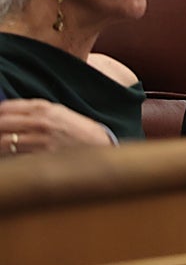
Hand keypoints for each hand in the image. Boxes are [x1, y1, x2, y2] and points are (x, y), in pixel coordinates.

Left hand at [0, 99, 114, 153]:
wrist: (97, 143)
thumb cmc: (76, 127)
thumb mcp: (58, 111)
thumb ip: (35, 110)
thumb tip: (9, 113)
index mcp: (44, 108)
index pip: (7, 108)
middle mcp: (40, 122)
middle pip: (2, 123)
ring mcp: (39, 140)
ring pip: (4, 142)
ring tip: (1, 143)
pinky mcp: (40, 157)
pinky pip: (15, 157)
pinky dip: (7, 156)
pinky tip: (8, 155)